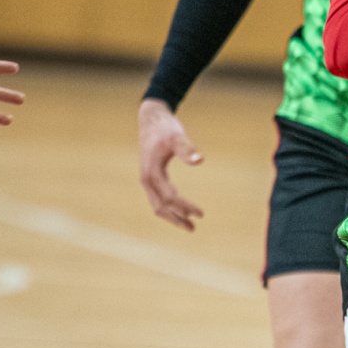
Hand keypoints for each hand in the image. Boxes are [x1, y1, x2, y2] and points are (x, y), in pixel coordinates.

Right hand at [138, 98, 204, 229]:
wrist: (151, 119)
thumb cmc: (165, 128)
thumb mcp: (177, 137)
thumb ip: (187, 149)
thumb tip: (200, 160)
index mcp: (152, 173)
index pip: (170, 197)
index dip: (185, 207)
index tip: (201, 214)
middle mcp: (146, 179)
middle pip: (160, 207)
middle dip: (177, 218)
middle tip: (194, 228)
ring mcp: (147, 179)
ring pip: (157, 205)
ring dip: (172, 216)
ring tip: (189, 224)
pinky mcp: (151, 177)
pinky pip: (158, 198)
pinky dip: (169, 207)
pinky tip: (180, 209)